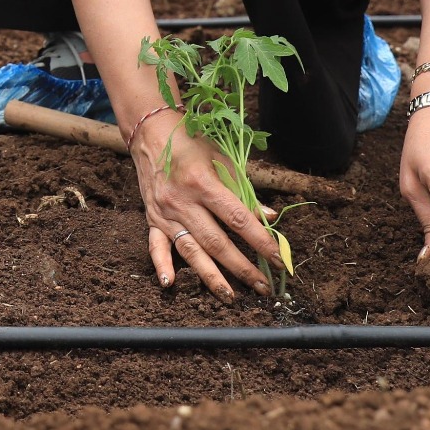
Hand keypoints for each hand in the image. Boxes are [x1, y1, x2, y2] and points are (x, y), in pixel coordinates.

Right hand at [132, 111, 283, 300]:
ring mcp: (164, 212)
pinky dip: (161, 265)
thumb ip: (245, 191)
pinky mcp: (151, 218)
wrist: (150, 133)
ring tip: (230, 297)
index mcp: (203, 182)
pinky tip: (170, 284)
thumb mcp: (222, 159)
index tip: (278, 259)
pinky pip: (155, 245)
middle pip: (216, 242)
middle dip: (242, 267)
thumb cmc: (191, 143)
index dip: (260, 241)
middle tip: (263, 287)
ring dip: (211, 276)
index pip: (237, 219)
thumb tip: (268, 217)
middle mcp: (182, 201)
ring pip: (190, 250)